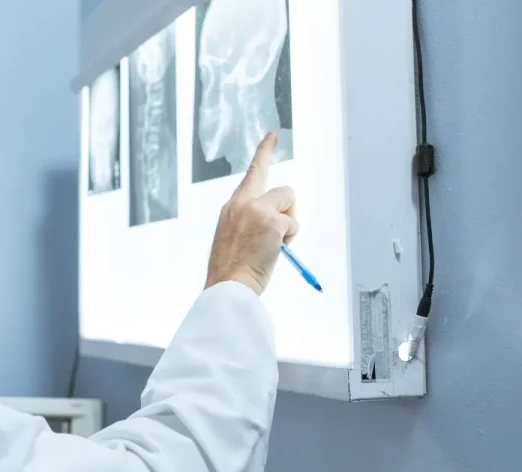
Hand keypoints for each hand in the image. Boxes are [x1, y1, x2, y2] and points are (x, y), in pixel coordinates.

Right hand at [205, 132, 298, 294]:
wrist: (228, 284)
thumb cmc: (232, 268)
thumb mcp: (233, 236)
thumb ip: (250, 220)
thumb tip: (278, 221)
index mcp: (232, 207)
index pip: (252, 173)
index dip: (264, 152)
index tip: (273, 136)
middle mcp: (243, 202)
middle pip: (281, 189)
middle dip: (287, 207)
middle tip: (283, 229)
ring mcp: (257, 210)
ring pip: (289, 204)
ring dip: (288, 224)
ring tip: (272, 246)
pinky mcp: (272, 222)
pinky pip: (293, 224)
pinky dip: (289, 238)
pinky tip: (275, 251)